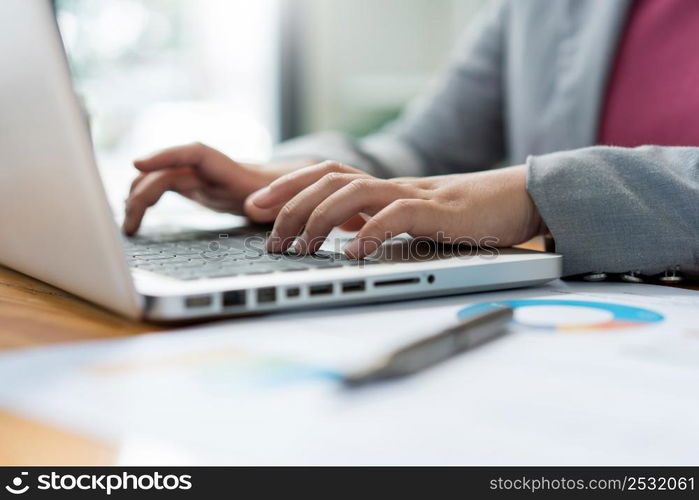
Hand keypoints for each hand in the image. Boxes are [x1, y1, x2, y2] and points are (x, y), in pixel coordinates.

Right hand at [122, 142, 308, 234]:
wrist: (285, 187)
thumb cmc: (287, 193)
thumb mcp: (285, 199)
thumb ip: (270, 201)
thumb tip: (252, 207)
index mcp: (230, 169)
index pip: (194, 153)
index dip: (166, 155)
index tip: (138, 163)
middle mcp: (209, 169)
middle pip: (165, 172)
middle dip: (142, 194)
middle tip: (130, 226)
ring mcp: (199, 176)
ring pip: (157, 179)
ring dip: (138, 198)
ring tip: (129, 227)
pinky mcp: (194, 187)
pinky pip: (162, 188)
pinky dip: (146, 201)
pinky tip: (135, 219)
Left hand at [247, 161, 544, 257]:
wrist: (516, 199)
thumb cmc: (464, 214)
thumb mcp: (411, 217)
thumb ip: (378, 220)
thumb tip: (342, 236)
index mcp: (382, 187)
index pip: (324, 173)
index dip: (286, 185)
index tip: (255, 207)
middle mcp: (391, 185)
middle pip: (328, 179)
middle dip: (290, 205)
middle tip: (271, 238)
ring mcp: (413, 194)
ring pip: (353, 191)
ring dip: (319, 218)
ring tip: (301, 248)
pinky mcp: (437, 211)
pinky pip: (396, 216)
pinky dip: (369, 233)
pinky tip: (351, 254)